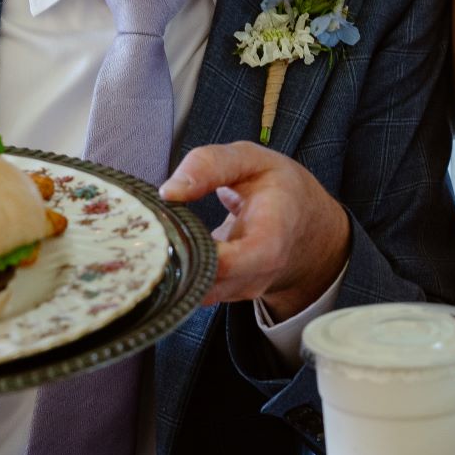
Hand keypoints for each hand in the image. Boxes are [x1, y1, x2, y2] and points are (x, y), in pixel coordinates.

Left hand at [160, 142, 350, 319]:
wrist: (309, 226)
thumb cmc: (281, 188)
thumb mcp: (252, 159)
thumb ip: (210, 165)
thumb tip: (168, 191)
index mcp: (269, 242)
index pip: (226, 265)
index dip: (190, 251)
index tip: (162, 226)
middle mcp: (254, 277)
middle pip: (200, 284)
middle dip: (168, 260)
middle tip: (145, 230)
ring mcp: (238, 291)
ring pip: (190, 292)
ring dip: (167, 267)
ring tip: (151, 235)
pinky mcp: (222, 294)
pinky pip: (190, 291)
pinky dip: (173, 270)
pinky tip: (163, 245)